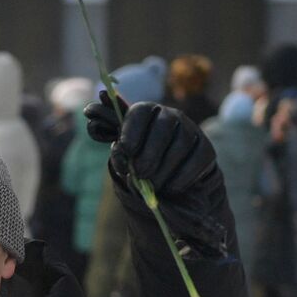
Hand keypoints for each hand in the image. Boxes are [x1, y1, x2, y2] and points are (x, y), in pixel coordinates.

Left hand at [84, 91, 228, 255]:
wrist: (169, 170)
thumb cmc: (139, 152)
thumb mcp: (120, 141)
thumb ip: (104, 127)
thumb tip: (89, 110)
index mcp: (147, 111)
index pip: (139, 112)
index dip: (131, 131)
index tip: (124, 151)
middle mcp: (171, 116)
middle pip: (162, 130)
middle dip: (148, 155)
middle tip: (138, 174)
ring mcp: (191, 131)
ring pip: (180, 146)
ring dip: (164, 169)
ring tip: (152, 184)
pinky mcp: (206, 149)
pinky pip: (197, 161)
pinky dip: (182, 177)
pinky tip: (170, 187)